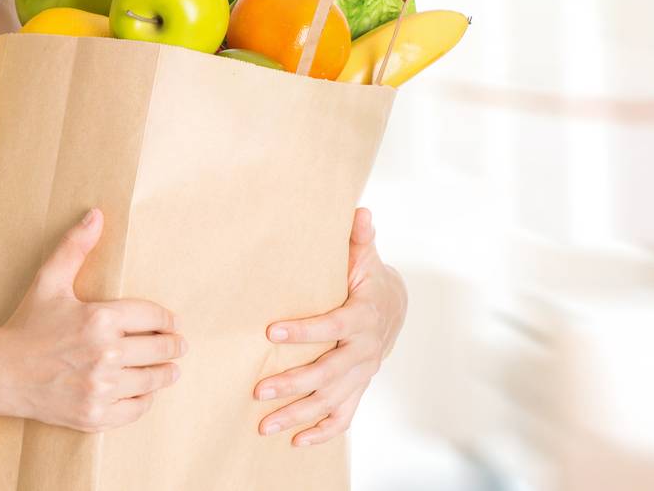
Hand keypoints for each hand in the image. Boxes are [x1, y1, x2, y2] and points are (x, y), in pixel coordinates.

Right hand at [0, 207, 187, 432]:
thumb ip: (75, 247)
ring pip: (152, 380)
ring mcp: (101, 387)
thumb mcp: (49, 281)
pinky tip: (146, 392)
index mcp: (100, 318)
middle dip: (174, 346)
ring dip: (166, 374)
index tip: (172, 322)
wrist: (0, 373)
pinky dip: (146, 400)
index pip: (152, 316)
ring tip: (172, 370)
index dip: (167, 319)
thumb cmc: (27, 324)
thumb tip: (96, 214)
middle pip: (160, 350)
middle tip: (180, 345)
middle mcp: (105, 354)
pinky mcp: (95, 415)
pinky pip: (136, 409)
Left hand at [252, 207, 406, 445]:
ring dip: (298, 415)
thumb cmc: (367, 278)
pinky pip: (343, 417)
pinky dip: (322, 432)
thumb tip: (360, 212)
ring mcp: (361, 374)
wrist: (394, 306)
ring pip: (330, 401)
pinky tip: (296, 442)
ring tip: (264, 424)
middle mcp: (363, 351)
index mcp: (362, 317)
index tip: (272, 332)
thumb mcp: (364, 257)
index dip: (304, 331)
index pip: (332, 326)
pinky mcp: (358, 388)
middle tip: (259, 391)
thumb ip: (359, 238)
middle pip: (328, 373)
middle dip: (293, 384)